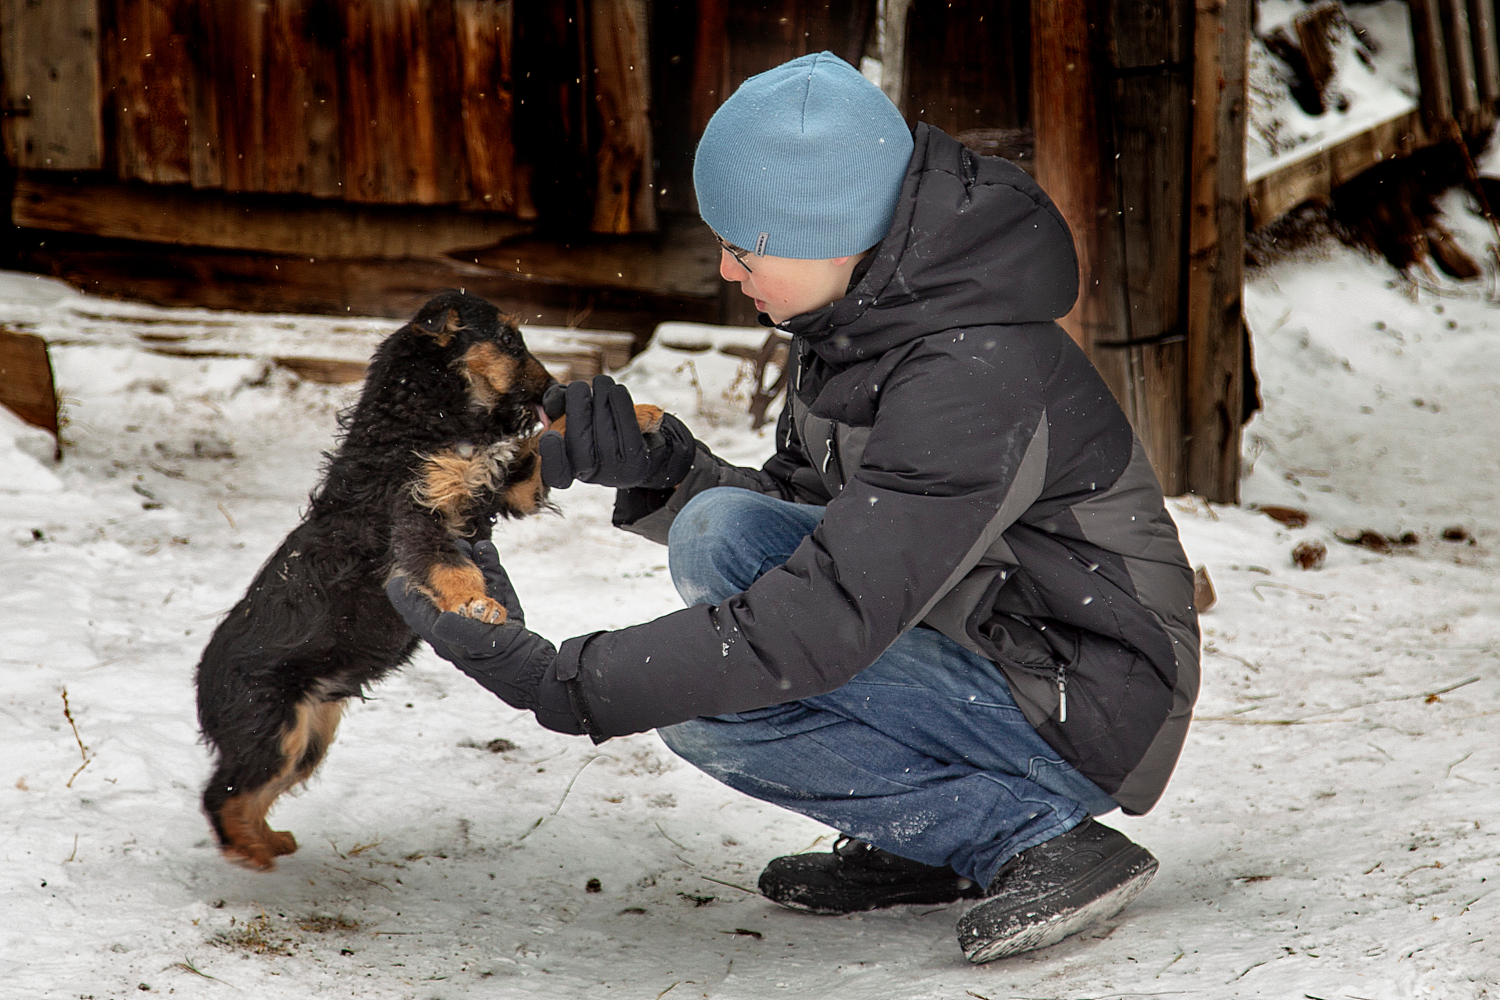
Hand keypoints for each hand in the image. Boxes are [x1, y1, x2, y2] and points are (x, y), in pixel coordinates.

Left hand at [384, 540, 583, 733]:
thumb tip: (442, 615)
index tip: (408, 557)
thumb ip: (461, 630)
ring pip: (465, 583)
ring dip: (463, 562)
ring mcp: (480, 617)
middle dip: (438, 565)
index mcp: (444, 633)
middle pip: (438, 588)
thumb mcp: (483, 647)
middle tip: (439, 541)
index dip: (407, 581)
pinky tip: (485, 548)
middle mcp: (457, 623)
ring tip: (462, 540)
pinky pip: (491, 585)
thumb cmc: (510, 667)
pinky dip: (488, 566)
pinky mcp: (502, 614)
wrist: (542, 676)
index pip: (413, 603)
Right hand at [539, 375, 695, 489]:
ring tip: (601, 381)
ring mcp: (615, 473)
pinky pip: (628, 433)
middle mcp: (589, 475)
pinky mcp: (637, 463)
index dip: (552, 457)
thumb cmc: (601, 420)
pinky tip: (617, 390)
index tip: (551, 435)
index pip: (556, 474)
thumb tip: (557, 398)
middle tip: (578, 387)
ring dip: (601, 403)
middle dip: (577, 414)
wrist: (642, 436)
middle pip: (580, 452)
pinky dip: (622, 408)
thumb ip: (559, 404)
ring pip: (604, 438)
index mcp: (568, 467)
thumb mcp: (574, 410)